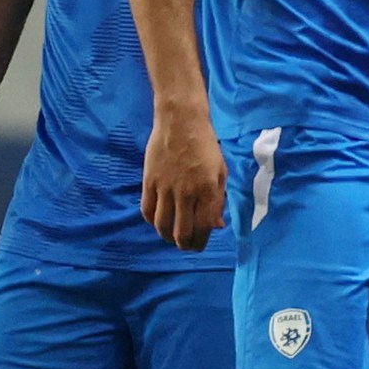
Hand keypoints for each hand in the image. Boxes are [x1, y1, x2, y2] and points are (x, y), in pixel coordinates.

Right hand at [141, 109, 226, 250]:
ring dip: (167, 237)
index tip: (200, 245)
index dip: (202, 241)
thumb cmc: (206, 145)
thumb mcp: (220, 171)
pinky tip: (159, 222)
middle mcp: (186, 192)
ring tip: (172, 238)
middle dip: (185, 245)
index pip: (203, 227)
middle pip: (182, 232)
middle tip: (187, 246)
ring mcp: (165, 188)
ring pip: (162, 226)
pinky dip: (152, 222)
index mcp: (207, 189)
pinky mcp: (149, 182)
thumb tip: (216, 226)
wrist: (181, 121)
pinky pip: (147, 211)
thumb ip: (218, 199)